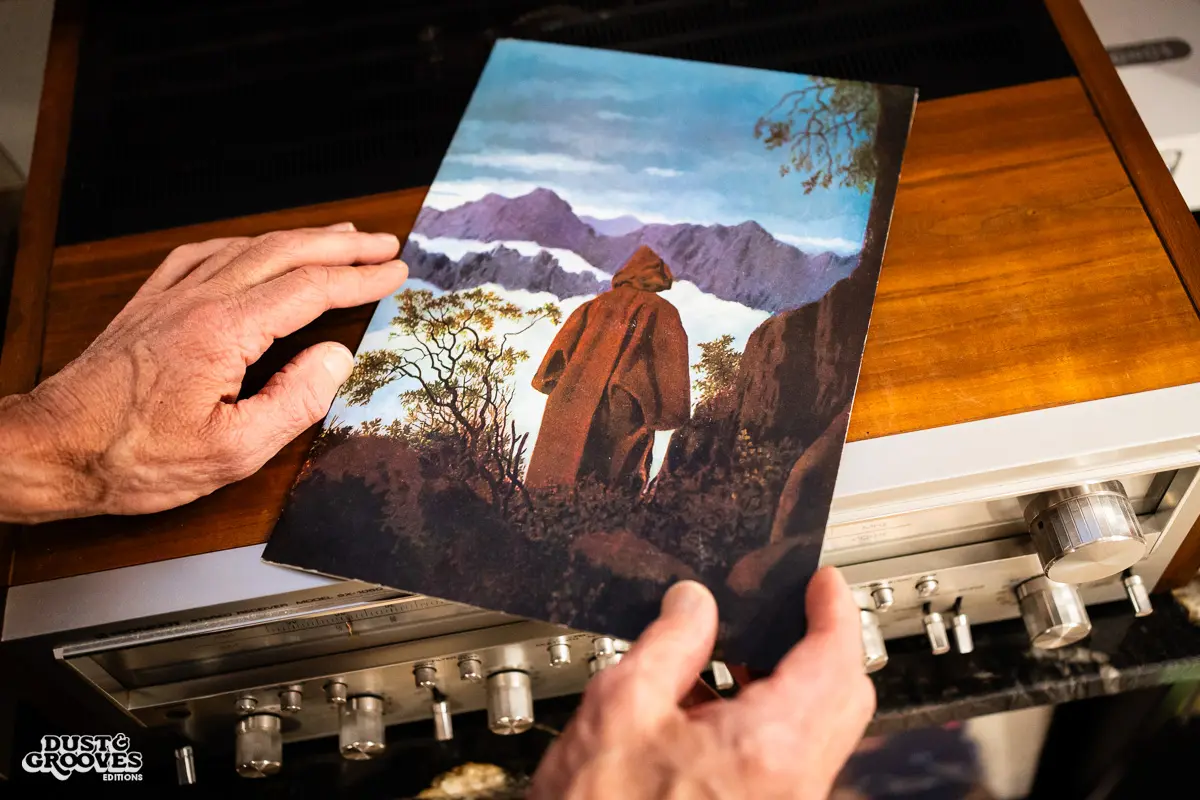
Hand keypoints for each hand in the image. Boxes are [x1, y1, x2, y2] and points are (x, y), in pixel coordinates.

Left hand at [0, 224, 406, 522]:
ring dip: (300, 238)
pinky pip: (206, 253)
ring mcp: (171, 296)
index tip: (395, 273)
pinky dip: (245, 244)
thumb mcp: (233, 451)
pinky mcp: (149, 304)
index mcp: (225, 331)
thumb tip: (337, 358)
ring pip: (248, 246)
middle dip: (342, 245)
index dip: (360, 279)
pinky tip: (254, 248)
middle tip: (383, 243)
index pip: (310, 289)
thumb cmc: (135, 457)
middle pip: (285, 252)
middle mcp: (199, 300)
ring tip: (337, 237)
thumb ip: (295, 401)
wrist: (53, 448)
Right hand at [530, 567, 873, 799]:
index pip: (835, 659)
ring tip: (728, 656)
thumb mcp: (620, 709)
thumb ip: (668, 644)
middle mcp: (793, 786)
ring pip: (817, 732)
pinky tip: (709, 711)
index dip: (833, 610)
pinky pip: (788, 763)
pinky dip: (765, 723)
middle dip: (818, 645)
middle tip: (785, 611)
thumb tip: (692, 605)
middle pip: (842, 697)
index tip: (821, 584)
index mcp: (768, 747)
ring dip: (786, 684)